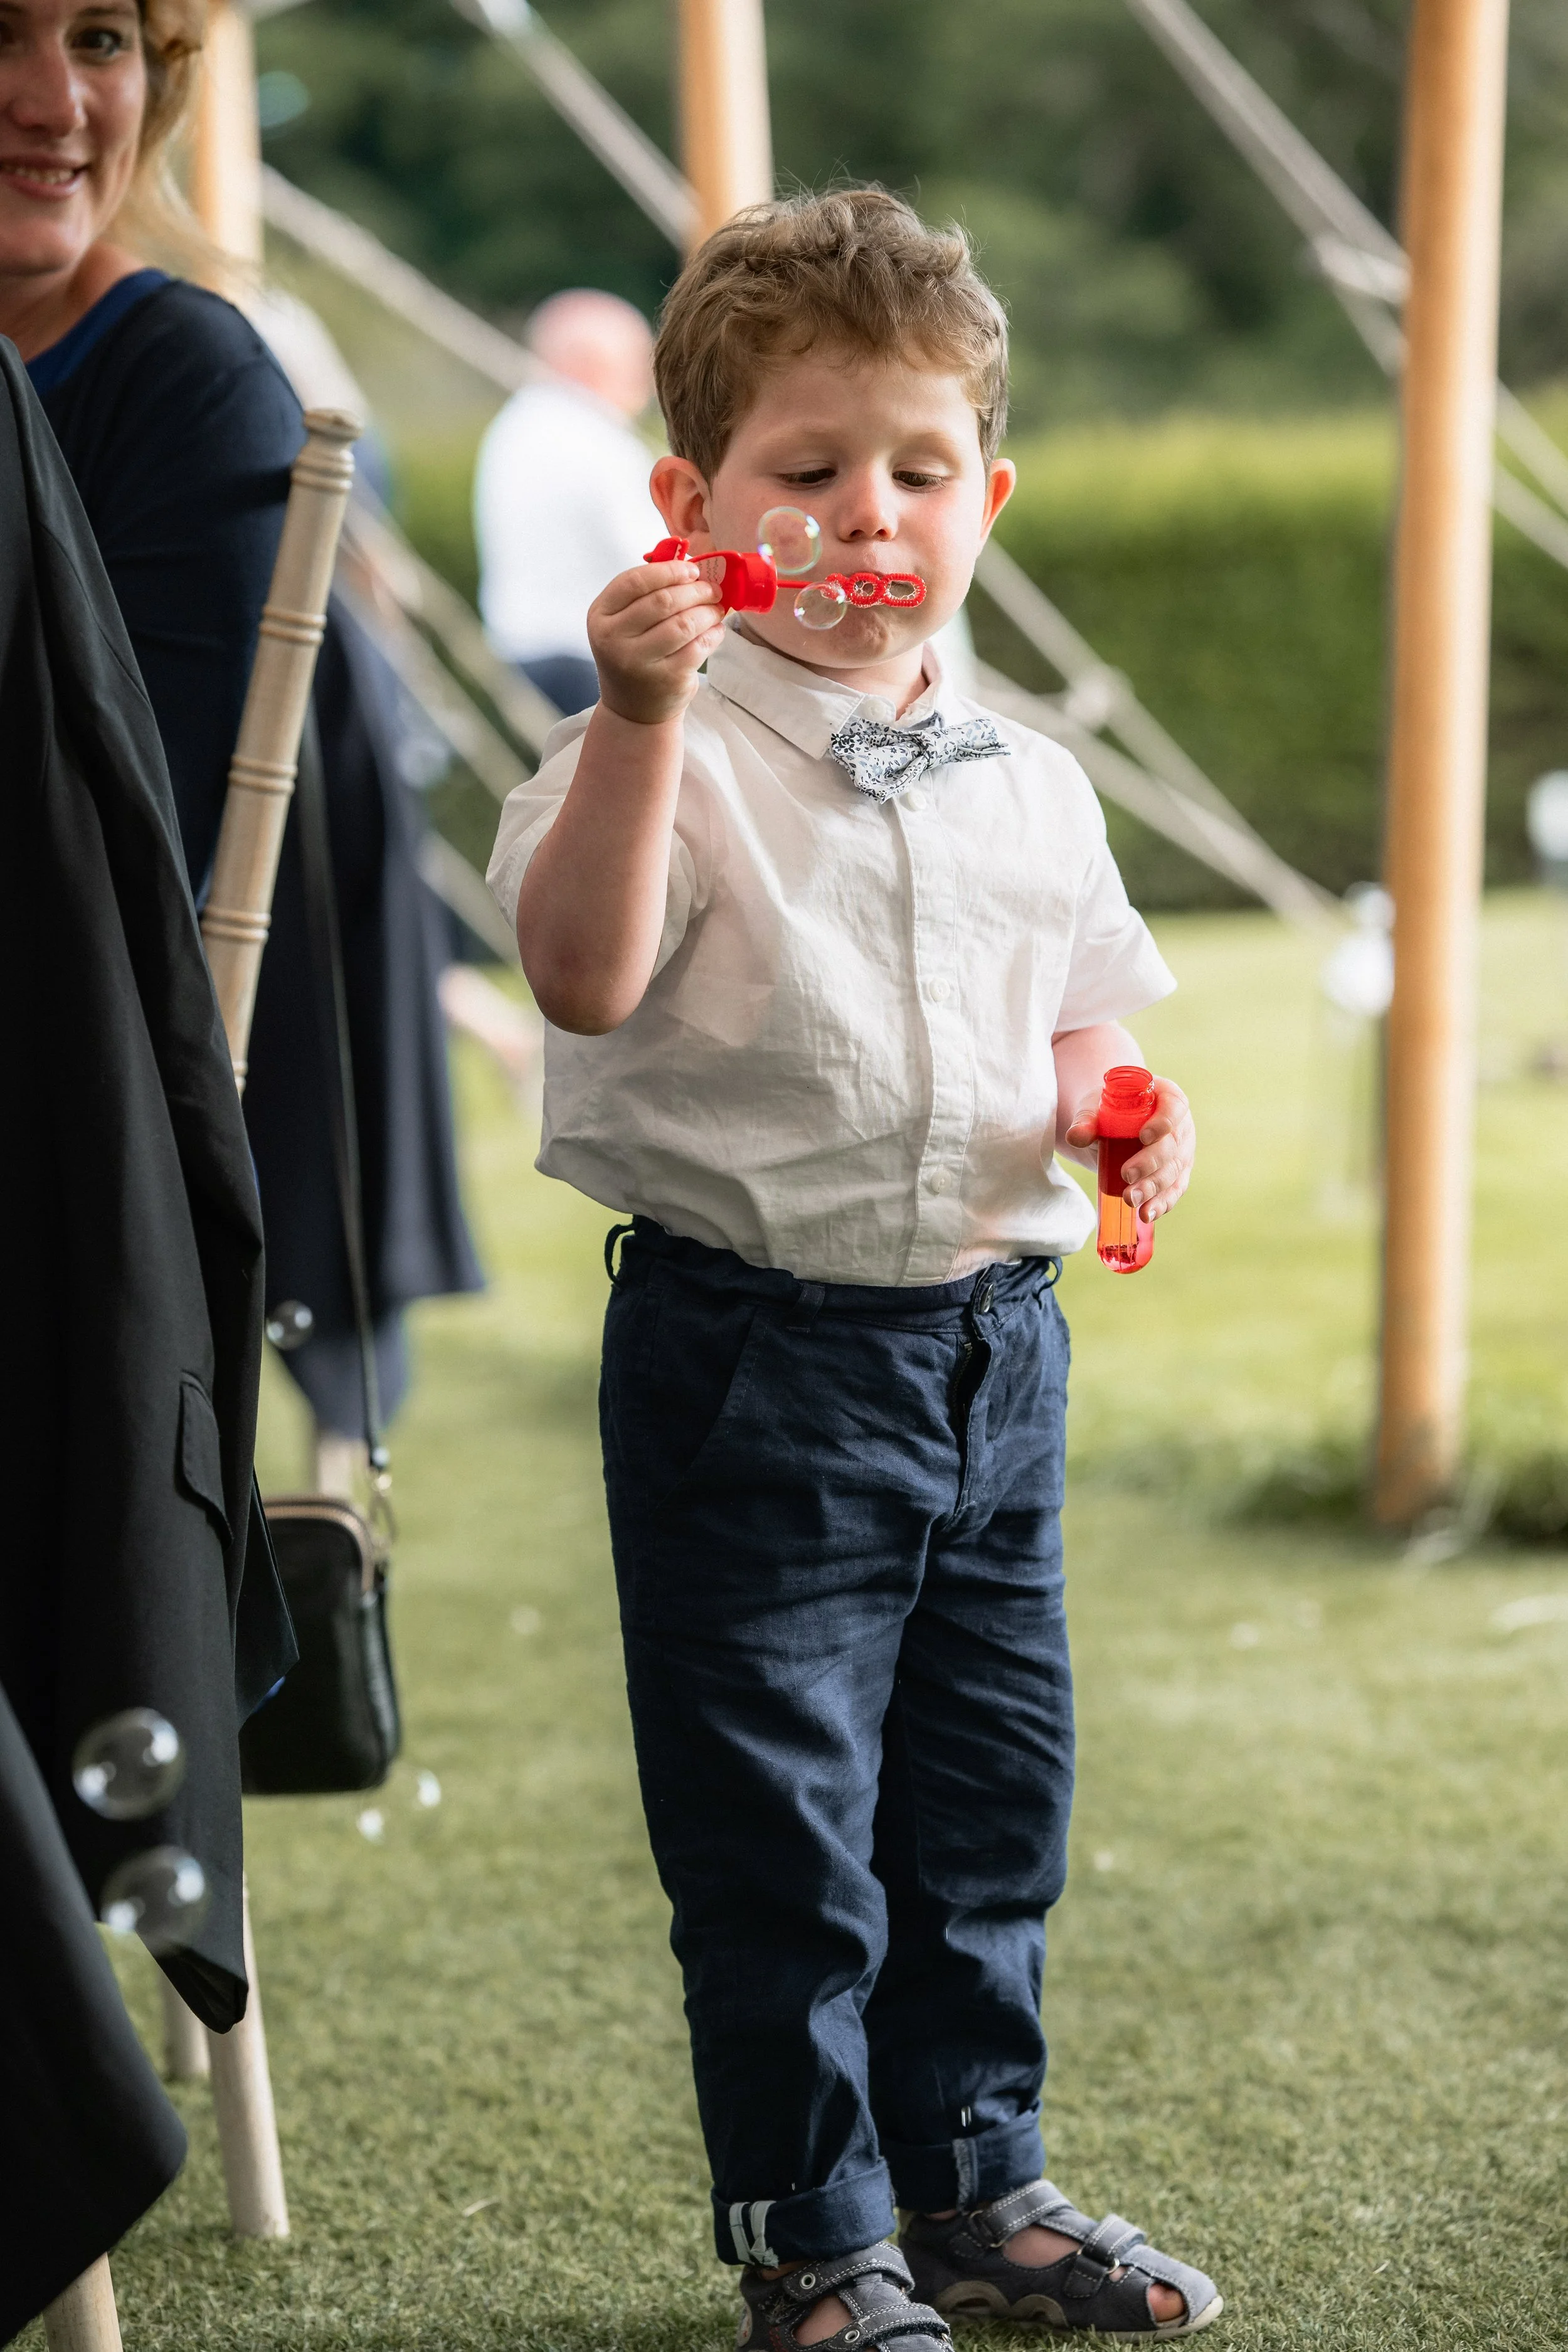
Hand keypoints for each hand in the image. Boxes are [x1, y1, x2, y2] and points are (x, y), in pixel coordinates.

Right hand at [587, 558, 724, 726]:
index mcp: (601, 616)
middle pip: (663, 601)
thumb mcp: (625, 622)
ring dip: (708, 611)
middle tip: (712, 589)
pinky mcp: (665, 679)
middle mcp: (613, 639)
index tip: (693, 571)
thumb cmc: (633, 653)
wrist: (632, 708)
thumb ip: (647, 593)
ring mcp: (638, 662)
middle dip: (695, 590)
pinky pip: (697, 648)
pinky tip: (716, 630)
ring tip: (717, 609)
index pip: (635, 581)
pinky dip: (713, 634)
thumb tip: (691, 564)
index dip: (669, 571)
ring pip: (683, 624)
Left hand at [1063, 1075, 1194, 1221]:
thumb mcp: (1095, 1108)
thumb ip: (1086, 1120)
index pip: (1174, 1106)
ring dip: (1153, 1188)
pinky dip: (1161, 1204)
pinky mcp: (1177, 1174)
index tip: (1144, 1136)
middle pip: (1173, 1145)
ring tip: (1131, 1199)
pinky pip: (1173, 1190)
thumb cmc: (1108, 1110)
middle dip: (1150, 1163)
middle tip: (1127, 1175)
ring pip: (1173, 1172)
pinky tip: (1147, 1213)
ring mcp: (1182, 1152)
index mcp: (1167, 1097)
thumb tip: (1075, 1136)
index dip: (1163, 1122)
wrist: (1111, 1126)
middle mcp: (1181, 1125)